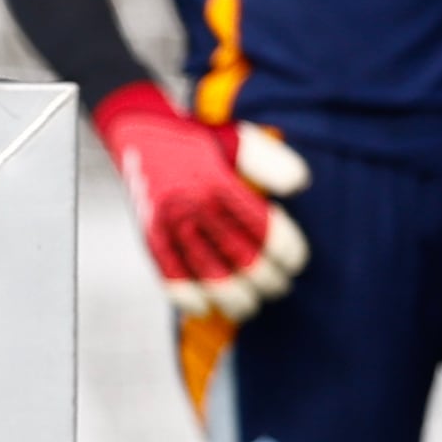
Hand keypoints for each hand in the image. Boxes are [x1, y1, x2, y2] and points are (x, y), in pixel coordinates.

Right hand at [94, 83, 311, 321]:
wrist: (141, 133)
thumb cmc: (201, 141)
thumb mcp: (239, 138)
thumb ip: (272, 161)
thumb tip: (300, 186)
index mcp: (220, 182)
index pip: (265, 230)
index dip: (288, 252)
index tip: (296, 261)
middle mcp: (194, 205)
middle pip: (242, 259)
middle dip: (269, 280)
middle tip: (281, 286)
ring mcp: (170, 225)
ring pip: (210, 276)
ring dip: (236, 300)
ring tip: (252, 306)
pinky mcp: (150, 237)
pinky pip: (170, 278)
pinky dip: (188, 298)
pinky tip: (206, 308)